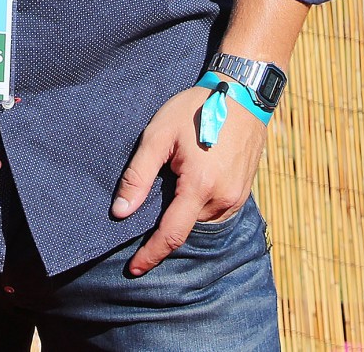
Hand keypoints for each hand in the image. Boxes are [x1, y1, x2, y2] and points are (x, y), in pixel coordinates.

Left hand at [112, 84, 266, 275]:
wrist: (242, 94)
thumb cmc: (195, 109)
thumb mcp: (158, 135)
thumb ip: (138, 176)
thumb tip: (121, 213)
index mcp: (199, 187)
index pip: (171, 235)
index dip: (151, 255)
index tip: (134, 269)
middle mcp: (222, 200)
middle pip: (185, 228)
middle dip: (163, 231)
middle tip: (143, 219)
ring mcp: (236, 198)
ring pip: (200, 221)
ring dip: (181, 216)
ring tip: (168, 189)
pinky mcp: (243, 193)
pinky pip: (214, 212)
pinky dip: (197, 208)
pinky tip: (187, 187)